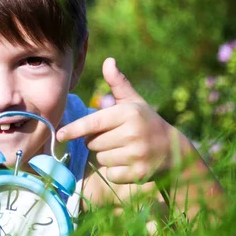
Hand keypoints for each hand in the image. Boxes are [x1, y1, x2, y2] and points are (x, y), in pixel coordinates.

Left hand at [57, 57, 178, 183]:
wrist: (175, 151)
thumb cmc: (146, 122)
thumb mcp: (134, 102)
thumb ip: (118, 83)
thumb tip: (108, 61)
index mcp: (128, 113)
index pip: (93, 123)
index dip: (74, 129)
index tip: (59, 135)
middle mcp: (133, 133)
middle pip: (93, 143)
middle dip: (97, 141)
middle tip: (114, 137)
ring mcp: (137, 155)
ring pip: (101, 159)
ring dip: (106, 156)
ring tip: (124, 149)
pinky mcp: (139, 174)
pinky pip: (111, 174)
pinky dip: (115, 171)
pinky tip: (129, 163)